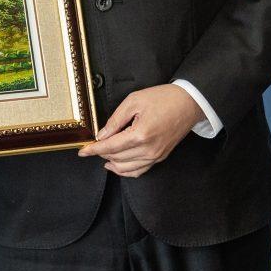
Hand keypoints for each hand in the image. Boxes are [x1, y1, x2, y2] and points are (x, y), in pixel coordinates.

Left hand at [77, 85, 202, 177]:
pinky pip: (140, 170)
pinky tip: (117, 165)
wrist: (189, 103)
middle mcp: (148, 149)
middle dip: (101, 154)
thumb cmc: (163, 98)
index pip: (110, 147)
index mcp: (140, 134)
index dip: (94, 150)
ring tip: (102, 157)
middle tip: (92, 147)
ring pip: (127, 169)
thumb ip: (116, 120)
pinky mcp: (160, 157)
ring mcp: (155, 156)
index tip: (82, 151)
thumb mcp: (134, 101)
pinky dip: (126, 171)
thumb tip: (102, 134)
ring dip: (112, 163)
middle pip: (117, 158)